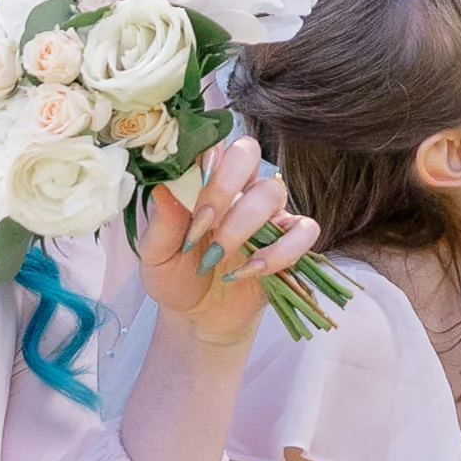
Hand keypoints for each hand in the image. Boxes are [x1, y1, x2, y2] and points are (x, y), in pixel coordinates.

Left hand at [131, 127, 316, 344]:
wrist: (198, 316)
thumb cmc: (176, 276)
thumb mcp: (156, 254)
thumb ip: (161, 222)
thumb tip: (162, 185)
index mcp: (206, 180)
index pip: (213, 143)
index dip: (203, 160)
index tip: (187, 192)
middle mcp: (240, 187)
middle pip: (248, 151)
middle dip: (224, 186)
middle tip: (203, 224)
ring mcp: (268, 213)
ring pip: (272, 191)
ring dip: (242, 226)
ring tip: (216, 258)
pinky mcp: (290, 242)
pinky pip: (304, 230)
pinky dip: (280, 251)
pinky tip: (251, 270)